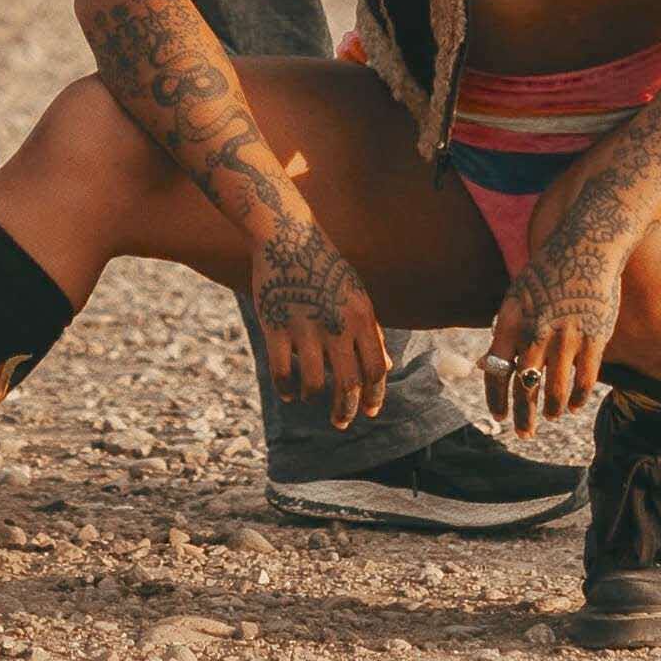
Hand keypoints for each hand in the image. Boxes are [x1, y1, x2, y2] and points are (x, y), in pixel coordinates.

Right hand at [245, 212, 389, 431]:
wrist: (287, 237)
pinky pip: (282, 372)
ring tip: (309, 397)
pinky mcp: (276, 327)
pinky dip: (286, 389)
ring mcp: (305, 327)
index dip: (375, 395)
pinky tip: (289, 393)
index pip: (375, 369)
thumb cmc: (326, 268)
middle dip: (346, 410)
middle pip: (348, 384)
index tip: (370, 412)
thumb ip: (371, 332)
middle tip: (341, 423)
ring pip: (314, 384)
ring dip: (313, 398)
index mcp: (361, 316)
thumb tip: (385, 368)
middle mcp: (336, 325)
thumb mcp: (357, 295)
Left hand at [485, 218, 627, 433]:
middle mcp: (536, 330)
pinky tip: (574, 407)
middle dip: (524, 416)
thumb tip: (484, 366)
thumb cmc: (548, 274)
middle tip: (524, 433)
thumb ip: (504, 333)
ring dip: (551, 408)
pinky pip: (585, 379)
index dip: (496, 398)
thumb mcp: (516, 297)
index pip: (496, 371)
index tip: (499, 416)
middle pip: (525, 387)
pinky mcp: (594, 336)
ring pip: (556, 389)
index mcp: (511, 320)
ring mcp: (567, 334)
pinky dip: (579, 398)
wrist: (586, 246)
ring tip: (550, 416)